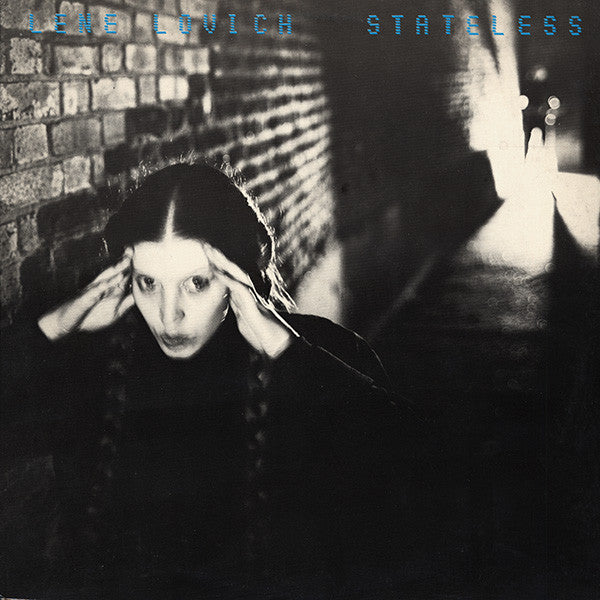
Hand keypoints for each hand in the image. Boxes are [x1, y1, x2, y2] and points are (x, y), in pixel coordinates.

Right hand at [38, 252, 133, 340]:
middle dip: (123, 263)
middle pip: (113, 273)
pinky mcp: (83, 300)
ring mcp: (91, 292)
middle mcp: (100, 287)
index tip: (138, 256)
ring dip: (115, 270)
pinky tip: (106, 284)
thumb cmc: (89, 316)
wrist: (66, 324)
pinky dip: (100, 288)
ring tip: (125, 261)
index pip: (121, 276)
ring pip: (104, 279)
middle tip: (132, 250)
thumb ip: (126, 303)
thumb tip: (140, 294)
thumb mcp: (114, 312)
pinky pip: (92, 293)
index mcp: (108, 289)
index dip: (130, 267)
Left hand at [204, 245, 292, 359]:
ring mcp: (249, 297)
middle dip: (217, 258)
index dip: (216, 266)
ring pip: (235, 275)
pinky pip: (239, 289)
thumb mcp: (243, 320)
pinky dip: (228, 280)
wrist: (275, 344)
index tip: (206, 255)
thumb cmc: (261, 335)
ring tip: (211, 250)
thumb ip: (238, 309)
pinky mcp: (252, 305)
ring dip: (222, 262)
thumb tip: (232, 302)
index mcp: (242, 297)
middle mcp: (246, 293)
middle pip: (230, 272)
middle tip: (205, 244)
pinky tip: (219, 272)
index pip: (227, 278)